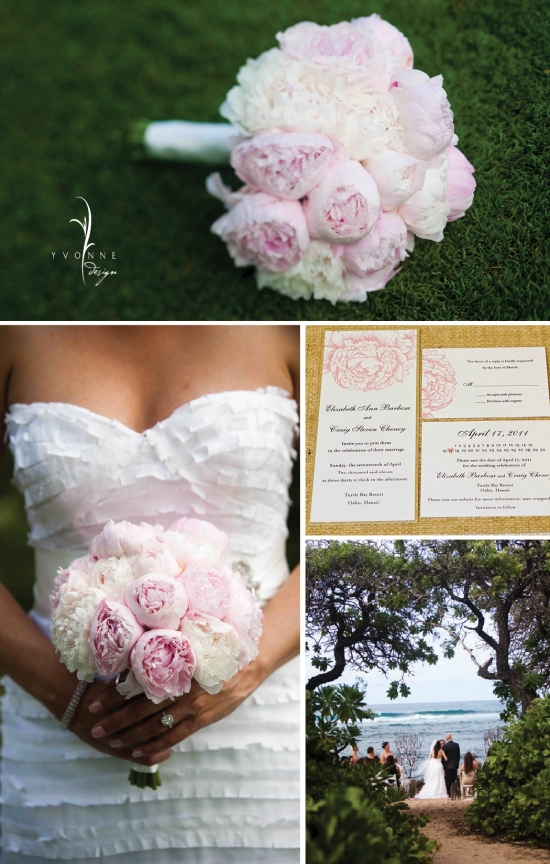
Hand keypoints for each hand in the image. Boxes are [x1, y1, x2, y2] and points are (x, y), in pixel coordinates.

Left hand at [84, 662, 259, 765]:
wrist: (249, 663)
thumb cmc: (215, 652)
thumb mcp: (189, 649)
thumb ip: (165, 660)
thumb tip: (132, 665)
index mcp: (172, 667)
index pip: (134, 684)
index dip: (112, 695)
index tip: (93, 702)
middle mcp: (179, 687)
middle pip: (139, 708)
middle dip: (114, 720)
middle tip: (94, 727)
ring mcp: (191, 705)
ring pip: (153, 726)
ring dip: (129, 736)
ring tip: (111, 742)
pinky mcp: (202, 719)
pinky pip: (173, 737)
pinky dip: (154, 746)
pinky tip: (138, 752)